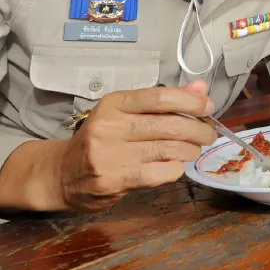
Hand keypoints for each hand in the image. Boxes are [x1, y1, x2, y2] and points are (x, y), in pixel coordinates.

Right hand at [51, 81, 215, 211]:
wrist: (61, 173)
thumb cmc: (101, 139)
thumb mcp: (125, 113)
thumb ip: (163, 101)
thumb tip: (201, 88)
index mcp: (114, 103)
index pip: (160, 97)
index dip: (191, 101)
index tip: (207, 106)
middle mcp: (110, 126)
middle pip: (169, 125)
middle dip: (199, 129)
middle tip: (208, 133)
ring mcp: (109, 155)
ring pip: (168, 150)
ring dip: (191, 150)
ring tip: (194, 149)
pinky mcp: (112, 180)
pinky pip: (159, 173)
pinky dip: (175, 169)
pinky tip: (175, 166)